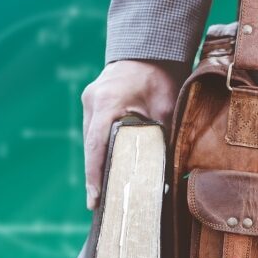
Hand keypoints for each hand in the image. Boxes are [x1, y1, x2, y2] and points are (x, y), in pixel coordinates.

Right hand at [80, 59, 186, 208]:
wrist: (150, 51)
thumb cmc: (161, 77)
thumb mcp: (167, 108)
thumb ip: (162, 137)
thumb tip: (167, 173)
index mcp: (108, 101)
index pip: (96, 144)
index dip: (94, 175)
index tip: (94, 201)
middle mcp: (93, 101)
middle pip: (91, 146)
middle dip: (96, 176)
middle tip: (102, 206)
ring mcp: (90, 101)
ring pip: (92, 140)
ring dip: (99, 163)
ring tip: (105, 194)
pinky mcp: (93, 104)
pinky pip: (95, 133)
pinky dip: (102, 150)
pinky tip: (110, 169)